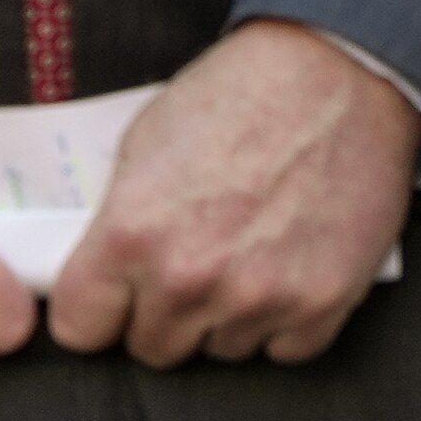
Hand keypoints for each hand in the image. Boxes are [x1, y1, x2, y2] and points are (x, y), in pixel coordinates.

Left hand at [48, 21, 418, 366]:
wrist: (339, 70)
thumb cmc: (240, 93)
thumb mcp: (146, 141)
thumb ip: (117, 220)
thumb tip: (102, 271)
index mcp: (131, 234)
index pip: (80, 329)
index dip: (99, 310)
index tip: (117, 296)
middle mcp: (190, 276)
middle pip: (152, 349)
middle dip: (166, 313)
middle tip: (196, 260)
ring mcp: (258, 296)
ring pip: (220, 350)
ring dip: (228, 315)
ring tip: (251, 252)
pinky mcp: (321, 302)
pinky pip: (284, 349)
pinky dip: (286, 319)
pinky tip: (291, 266)